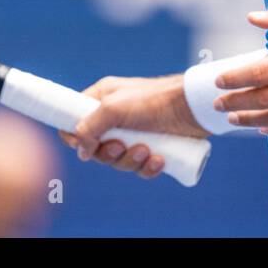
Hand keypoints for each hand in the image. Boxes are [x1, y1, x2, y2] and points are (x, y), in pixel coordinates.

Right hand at [59, 74, 206, 179]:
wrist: (194, 107)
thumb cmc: (153, 100)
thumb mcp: (114, 108)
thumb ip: (90, 126)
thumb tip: (81, 151)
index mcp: (102, 100)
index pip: (74, 121)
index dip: (74, 137)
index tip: (84, 146)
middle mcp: (116, 117)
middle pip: (96, 148)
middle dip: (109, 153)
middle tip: (122, 146)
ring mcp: (134, 133)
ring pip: (119, 160)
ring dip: (131, 161)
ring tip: (147, 151)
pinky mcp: (153, 147)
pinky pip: (140, 167)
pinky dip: (147, 168)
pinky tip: (159, 161)